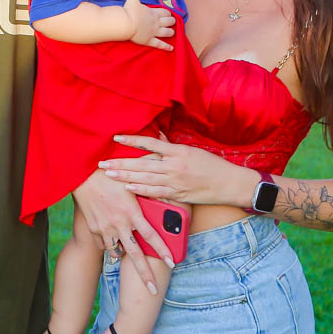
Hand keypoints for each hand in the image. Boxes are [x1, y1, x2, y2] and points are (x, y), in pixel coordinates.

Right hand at [71, 169, 171, 290]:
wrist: (81, 175)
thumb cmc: (110, 173)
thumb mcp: (132, 179)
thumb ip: (148, 184)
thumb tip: (163, 182)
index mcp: (132, 212)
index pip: (152, 236)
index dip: (163, 250)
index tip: (172, 263)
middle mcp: (120, 224)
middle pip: (135, 255)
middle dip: (145, 275)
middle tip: (153, 290)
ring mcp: (105, 229)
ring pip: (116, 252)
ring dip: (122, 255)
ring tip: (126, 254)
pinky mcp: (93, 229)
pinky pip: (103, 244)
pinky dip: (108, 244)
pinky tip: (110, 237)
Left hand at [101, 134, 254, 208]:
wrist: (230, 183)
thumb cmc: (212, 165)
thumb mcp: (193, 151)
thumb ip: (173, 147)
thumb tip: (158, 139)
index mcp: (178, 151)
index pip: (150, 144)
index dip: (131, 141)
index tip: (116, 138)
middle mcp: (175, 165)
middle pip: (142, 163)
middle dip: (120, 163)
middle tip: (102, 163)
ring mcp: (176, 181)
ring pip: (145, 178)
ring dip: (125, 176)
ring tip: (109, 175)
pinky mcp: (179, 195)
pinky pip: (156, 192)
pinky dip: (141, 189)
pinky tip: (128, 187)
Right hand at [122, 0, 173, 50]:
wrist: (126, 23)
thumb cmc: (129, 11)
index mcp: (153, 13)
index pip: (164, 12)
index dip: (168, 13)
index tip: (169, 14)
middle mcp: (156, 23)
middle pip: (168, 22)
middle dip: (171, 22)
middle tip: (172, 22)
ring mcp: (154, 32)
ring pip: (166, 33)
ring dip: (171, 32)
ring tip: (173, 32)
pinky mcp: (149, 41)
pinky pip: (160, 44)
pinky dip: (166, 47)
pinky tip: (171, 48)